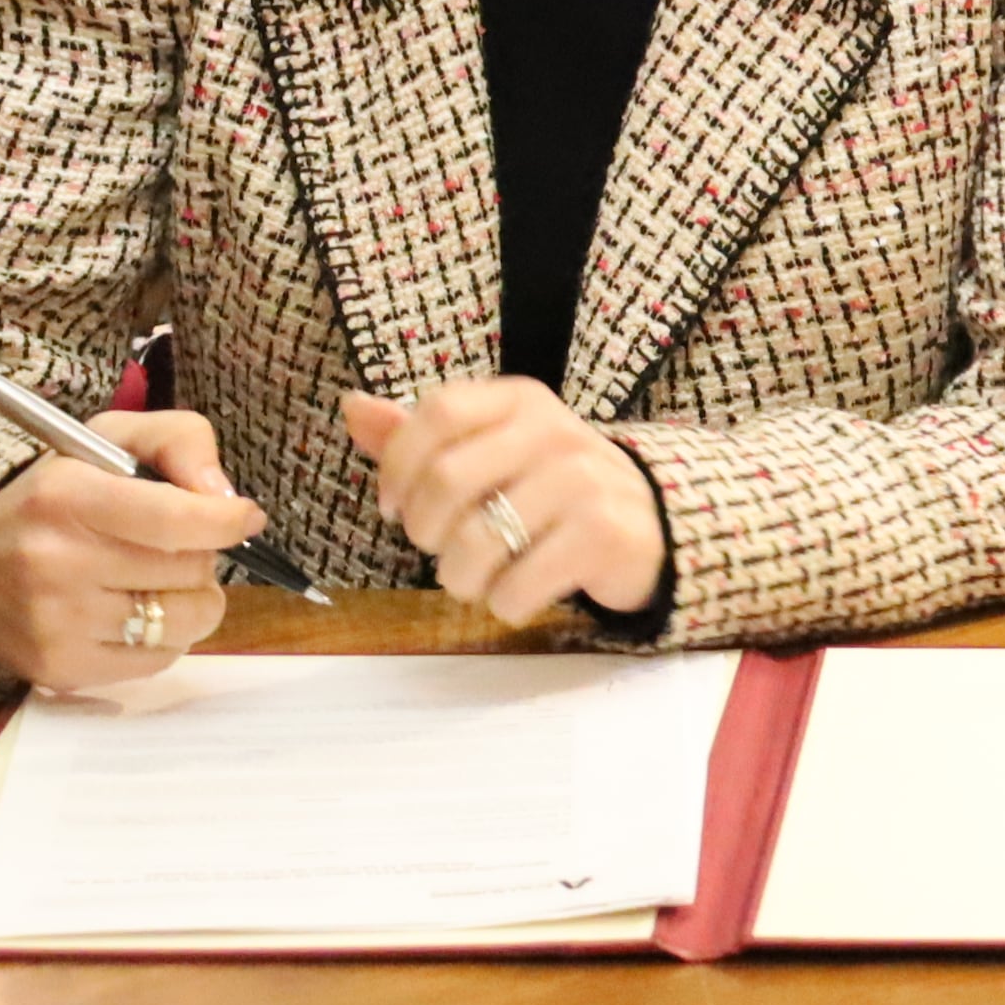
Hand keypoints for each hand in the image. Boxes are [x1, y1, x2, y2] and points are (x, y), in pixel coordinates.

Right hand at [0, 409, 256, 692]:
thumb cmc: (55, 494)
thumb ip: (180, 441)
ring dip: (188, 598)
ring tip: (154, 579)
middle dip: (199, 553)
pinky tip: (132, 612)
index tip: (244, 516)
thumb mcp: (109, 438)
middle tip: (170, 544)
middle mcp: (54, 563)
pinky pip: (159, 660)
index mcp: (66, 497)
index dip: (227, 520)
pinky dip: (162, 637)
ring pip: (183, 620)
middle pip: (189, 569)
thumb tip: (226, 499)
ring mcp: (54, 624)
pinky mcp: (59, 669)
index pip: (177, 519)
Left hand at [340, 381, 666, 625]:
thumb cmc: (554, 491)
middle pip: (446, 481)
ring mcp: (583, 480)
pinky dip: (505, 603)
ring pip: (475, 543)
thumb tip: (351, 407)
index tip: (392, 506)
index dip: (398, 465)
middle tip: (440, 547)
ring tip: (477, 578)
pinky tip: (521, 591)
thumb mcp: (495, 451)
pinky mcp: (602, 534)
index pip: (438, 413)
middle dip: (426, 531)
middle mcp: (555, 431)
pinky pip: (517, 585)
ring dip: (461, 579)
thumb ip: (422, 436)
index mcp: (522, 401)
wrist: (653, 525)